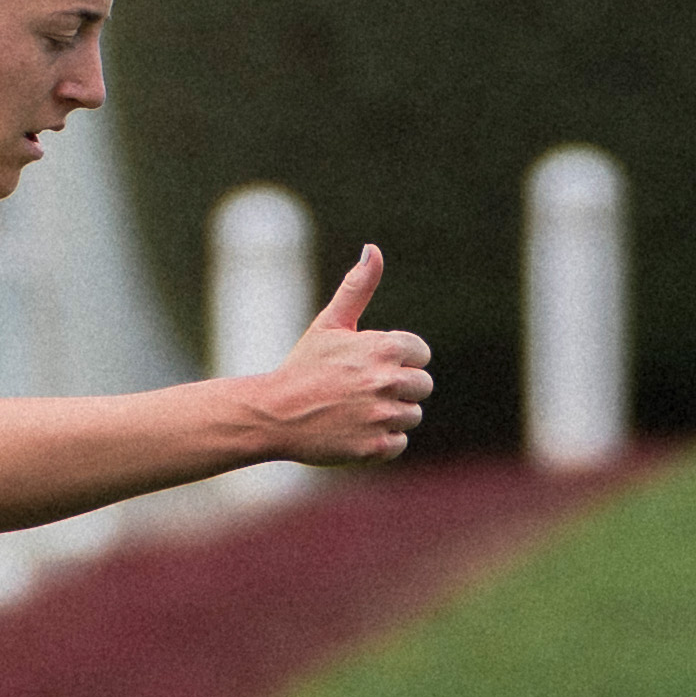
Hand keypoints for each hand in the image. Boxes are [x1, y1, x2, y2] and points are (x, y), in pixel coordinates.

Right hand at [246, 247, 432, 467]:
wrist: (274, 414)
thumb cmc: (303, 367)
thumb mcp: (329, 323)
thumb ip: (357, 287)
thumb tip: (373, 249)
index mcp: (383, 348)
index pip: (420, 354)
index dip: (398, 359)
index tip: (370, 365)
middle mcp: (386, 381)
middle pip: (422, 386)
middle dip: (397, 388)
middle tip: (362, 391)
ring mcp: (382, 416)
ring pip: (411, 416)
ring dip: (389, 415)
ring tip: (356, 411)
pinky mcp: (375, 447)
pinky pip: (398, 443)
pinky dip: (380, 441)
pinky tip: (354, 431)